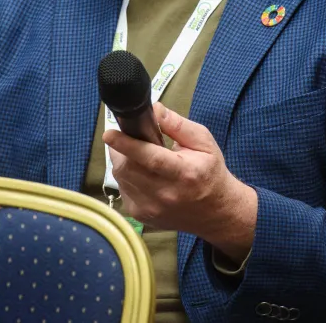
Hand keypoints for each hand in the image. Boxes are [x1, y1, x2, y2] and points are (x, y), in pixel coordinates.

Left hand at [104, 102, 256, 262]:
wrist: (216, 212)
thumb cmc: (210, 171)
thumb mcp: (203, 142)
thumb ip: (178, 124)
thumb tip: (154, 109)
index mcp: (184, 173)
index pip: (151, 158)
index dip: (127, 145)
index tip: (109, 133)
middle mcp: (165, 194)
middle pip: (129, 168)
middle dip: (121, 149)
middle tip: (128, 138)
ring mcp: (151, 208)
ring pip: (122, 179)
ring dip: (123, 162)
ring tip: (137, 156)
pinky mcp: (141, 216)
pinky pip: (124, 190)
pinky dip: (126, 178)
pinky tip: (141, 174)